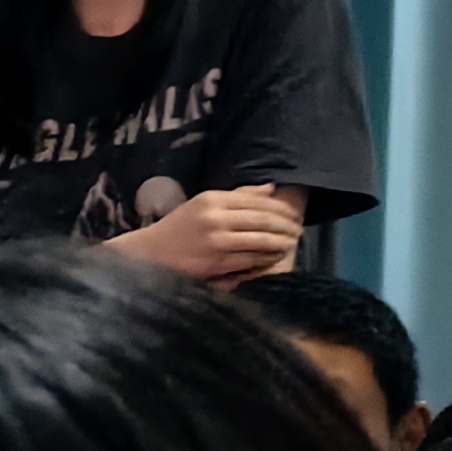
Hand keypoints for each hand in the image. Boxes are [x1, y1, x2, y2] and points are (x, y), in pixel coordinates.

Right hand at [107, 185, 302, 283]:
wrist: (153, 254)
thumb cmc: (180, 227)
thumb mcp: (204, 204)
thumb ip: (238, 196)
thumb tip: (271, 188)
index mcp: (211, 199)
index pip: (256, 201)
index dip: (280, 208)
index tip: (294, 213)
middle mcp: (215, 218)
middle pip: (263, 220)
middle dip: (286, 225)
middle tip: (298, 229)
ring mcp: (218, 241)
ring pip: (262, 240)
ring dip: (282, 242)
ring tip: (292, 242)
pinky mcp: (219, 263)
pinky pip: (253, 259)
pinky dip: (269, 258)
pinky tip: (277, 257)